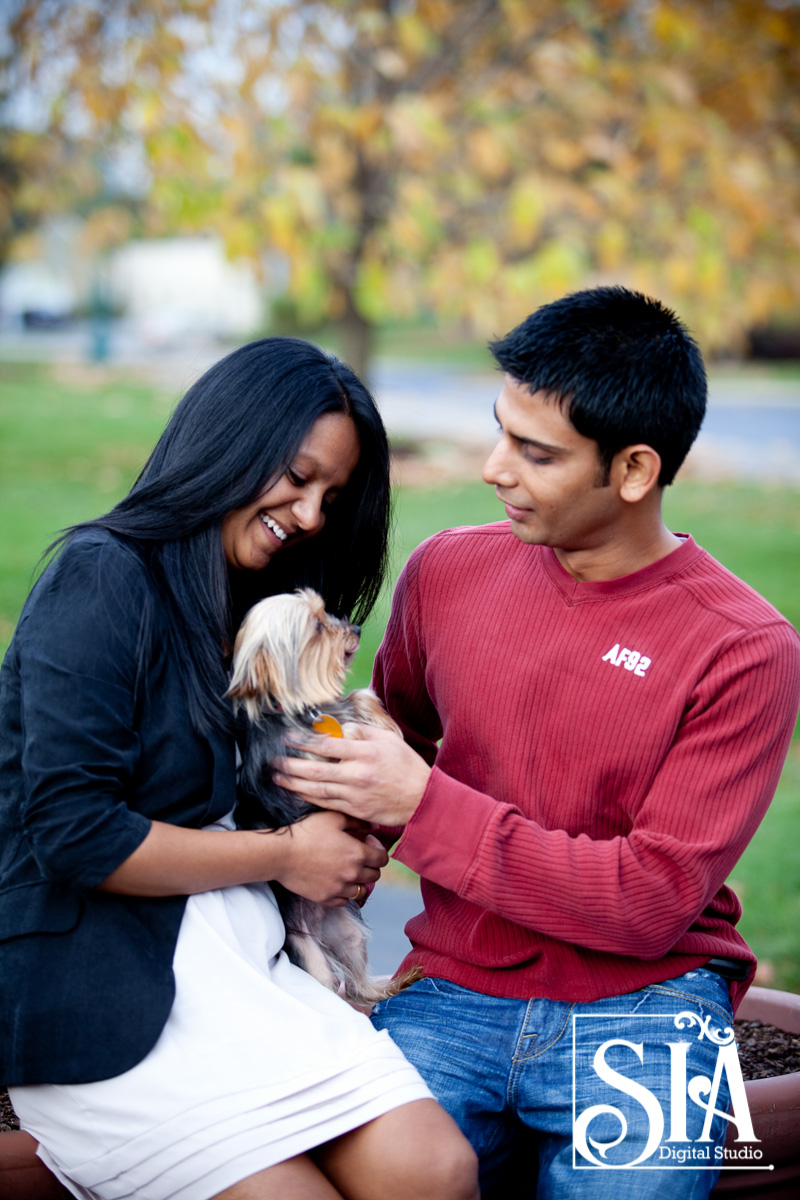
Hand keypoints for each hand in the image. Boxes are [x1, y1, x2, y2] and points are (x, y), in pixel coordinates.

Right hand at [269, 809, 387, 906]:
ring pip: (362, 890)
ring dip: (359, 881)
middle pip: (375, 875)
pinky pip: (345, 901)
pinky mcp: (326, 898)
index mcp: (358, 854)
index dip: (378, 850)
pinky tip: (337, 881)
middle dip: (371, 865)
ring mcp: (339, 889)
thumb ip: (357, 821)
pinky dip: (345, 893)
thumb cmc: (306, 832)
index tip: (368, 843)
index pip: (382, 859)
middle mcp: (352, 874)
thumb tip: (374, 826)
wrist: (281, 854)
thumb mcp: (333, 818)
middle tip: (358, 856)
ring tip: (348, 870)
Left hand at [273, 725, 431, 826]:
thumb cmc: (408, 767)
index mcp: (365, 753)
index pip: (327, 746)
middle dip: (291, 766)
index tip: (289, 738)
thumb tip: (343, 729)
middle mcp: (357, 774)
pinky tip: (297, 794)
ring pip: (317, 790)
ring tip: (278, 779)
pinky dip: (309, 799)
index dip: (304, 742)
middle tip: (274, 761)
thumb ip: (364, 732)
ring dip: (294, 784)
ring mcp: (355, 795)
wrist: (423, 799)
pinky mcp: (355, 810)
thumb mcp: (390, 741)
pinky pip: (327, 804)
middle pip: (315, 770)